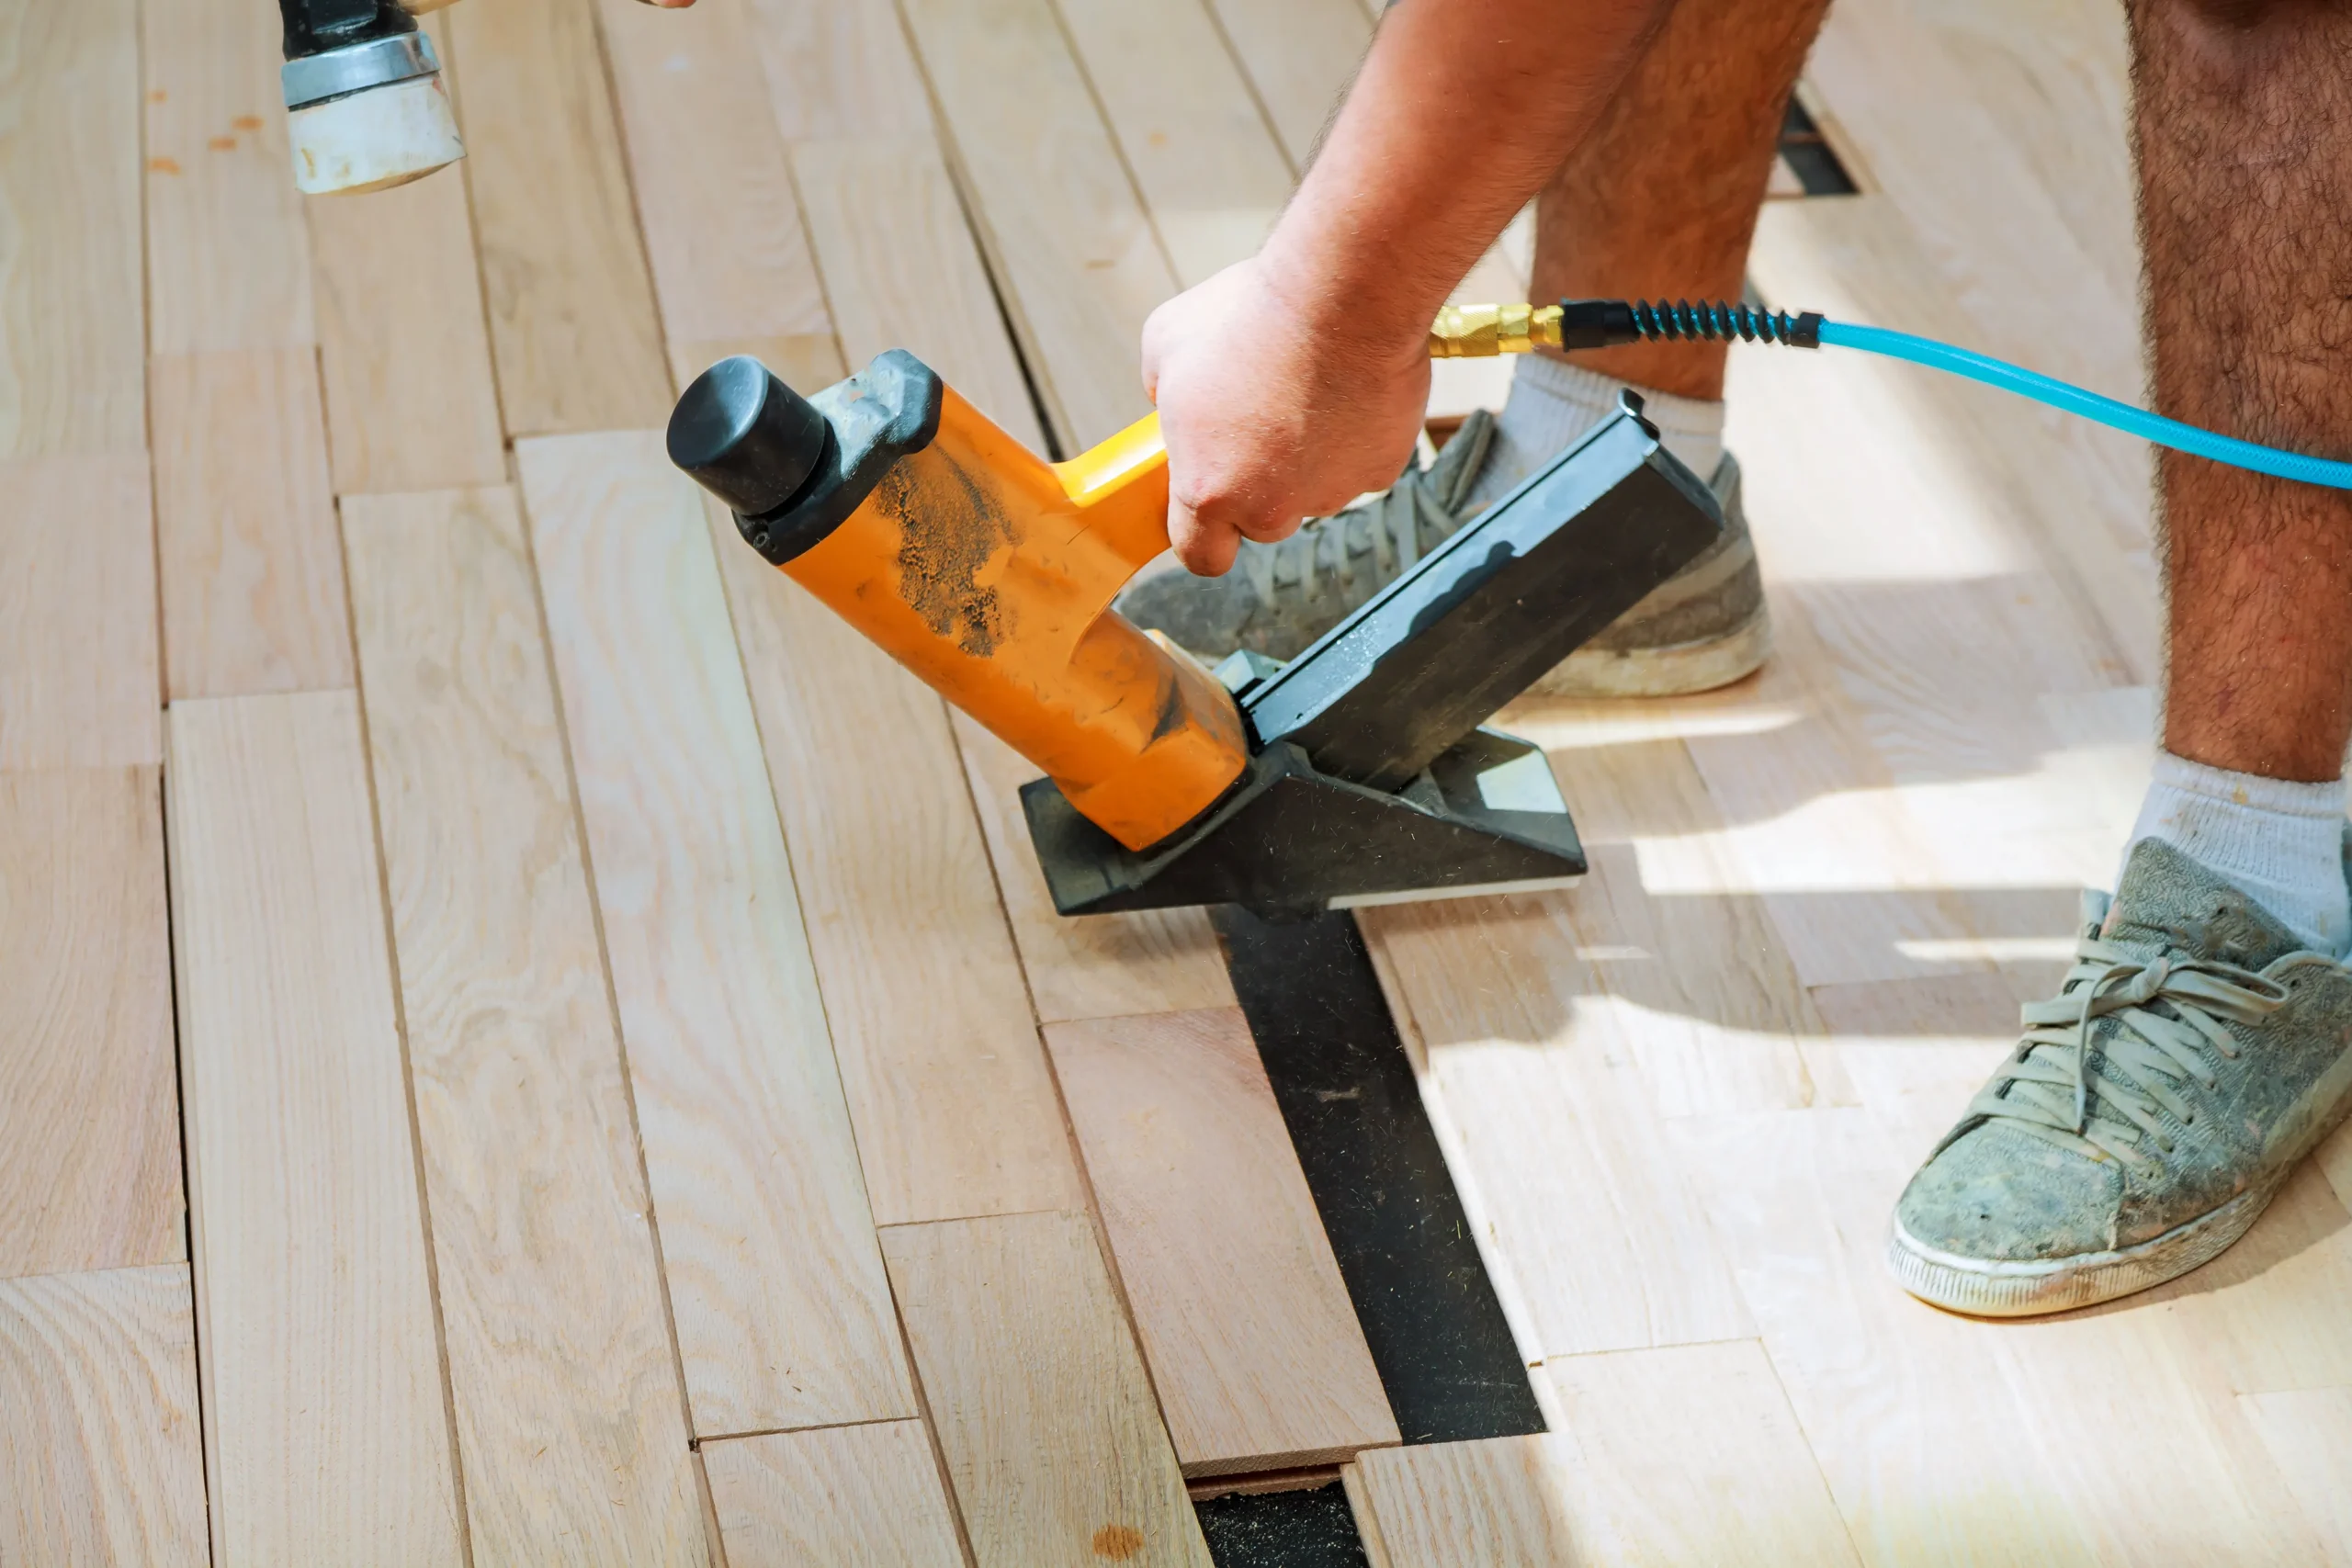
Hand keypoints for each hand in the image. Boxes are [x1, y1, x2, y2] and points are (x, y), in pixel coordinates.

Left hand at [1142, 255, 1430, 575]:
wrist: (1341, 293)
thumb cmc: (1248, 315)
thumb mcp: (1166, 345)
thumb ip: (1162, 395)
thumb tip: (1174, 404)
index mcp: (1209, 492)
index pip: (1202, 556)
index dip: (1203, 533)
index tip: (1205, 502)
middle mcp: (1273, 508)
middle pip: (1262, 522)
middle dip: (1258, 483)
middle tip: (1255, 421)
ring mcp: (1331, 493)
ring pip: (1313, 492)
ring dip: (1306, 457)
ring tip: (1302, 388)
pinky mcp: (1381, 470)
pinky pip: (1358, 464)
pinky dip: (1352, 435)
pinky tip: (1343, 386)